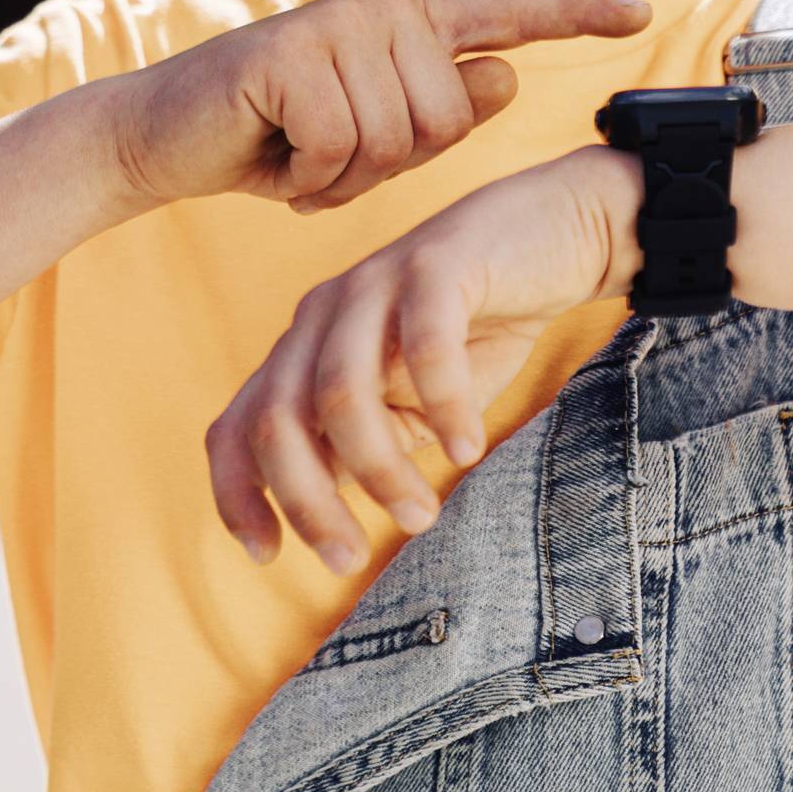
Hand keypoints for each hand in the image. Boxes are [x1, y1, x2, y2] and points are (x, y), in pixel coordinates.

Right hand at [106, 0, 650, 214]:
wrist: (167, 138)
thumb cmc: (278, 141)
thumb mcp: (373, 138)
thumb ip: (443, 113)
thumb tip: (508, 77)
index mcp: (410, 22)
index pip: (509, 18)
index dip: (578, 19)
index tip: (641, 14)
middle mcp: (383, 5)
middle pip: (448, 122)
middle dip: (388, 167)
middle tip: (325, 157)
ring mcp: (339, 22)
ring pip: (400, 141)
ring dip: (344, 177)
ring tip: (299, 153)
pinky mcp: (296, 54)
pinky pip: (347, 149)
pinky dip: (310, 177)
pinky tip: (275, 155)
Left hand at [205, 146, 639, 573]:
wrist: (556, 233)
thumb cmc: (476, 330)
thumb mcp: (407, 406)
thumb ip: (358, 446)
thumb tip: (319, 504)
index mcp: (303, 350)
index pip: (236, 427)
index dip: (235, 495)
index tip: (265, 556)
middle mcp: (321, 314)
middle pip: (277, 420)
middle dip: (307, 502)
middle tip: (351, 558)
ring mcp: (373, 282)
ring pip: (341, 393)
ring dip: (378, 470)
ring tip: (421, 514)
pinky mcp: (434, 263)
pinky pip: (424, 347)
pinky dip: (443, 407)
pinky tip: (468, 448)